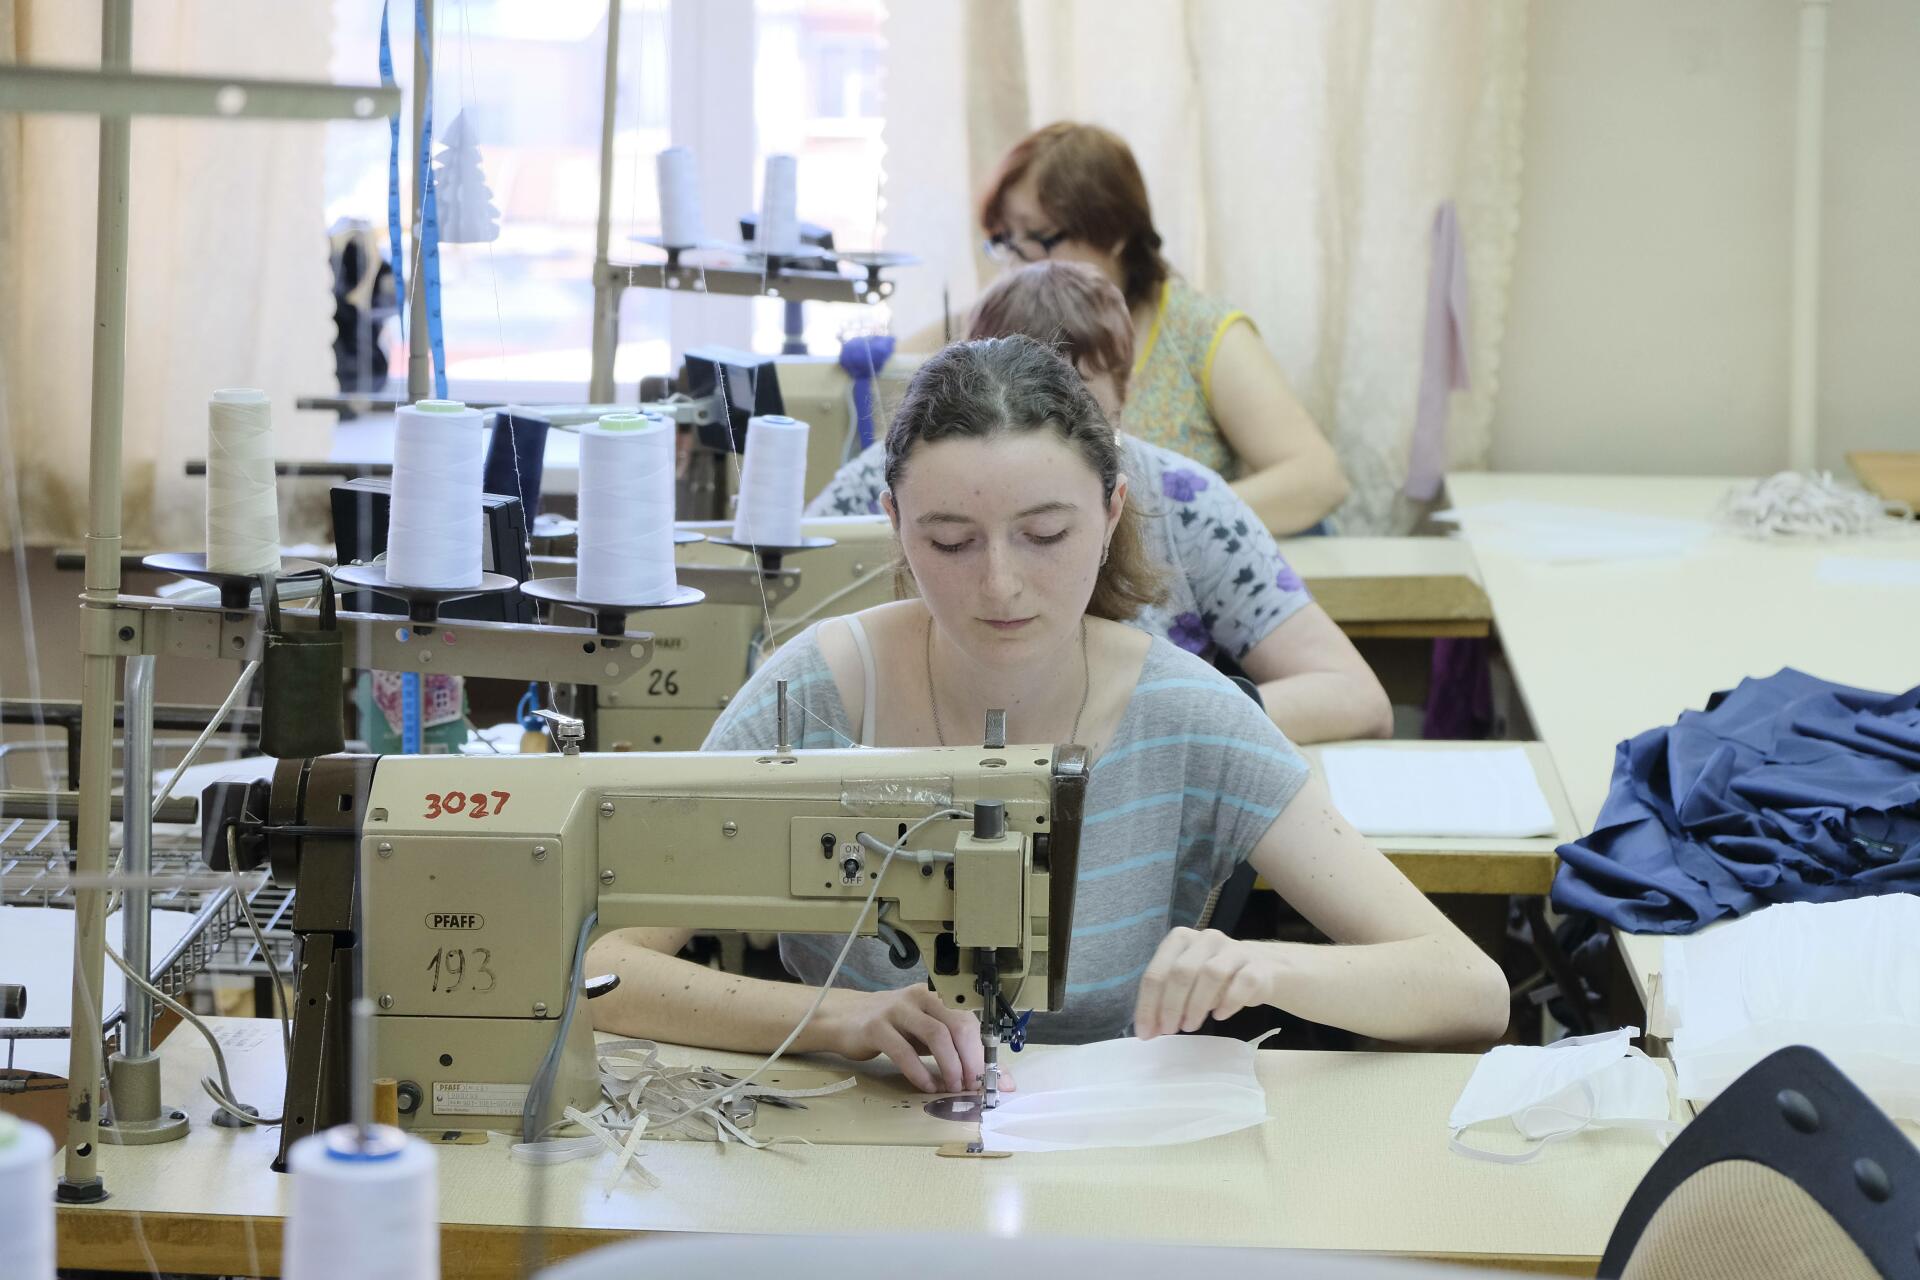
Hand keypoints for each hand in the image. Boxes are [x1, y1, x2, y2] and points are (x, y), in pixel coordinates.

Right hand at [821, 986, 991, 1093]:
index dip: (983, 1053)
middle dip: (970, 1060)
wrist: (843, 1018)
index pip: (969, 1021)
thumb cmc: (890, 1027)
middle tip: (972, 1086)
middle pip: (958, 1025)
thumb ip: (951, 1050)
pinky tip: (926, 1086)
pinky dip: (920, 1072)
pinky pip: (904, 1051)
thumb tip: (988, 1076)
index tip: (992, 1080)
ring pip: (936, 1034)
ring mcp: (897, 1010)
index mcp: (935, 999)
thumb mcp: (923, 1034)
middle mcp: (920, 999)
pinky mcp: (876, 1027)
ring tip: (952, 1087)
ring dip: (950, 1065)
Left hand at [1133, 928, 1276, 1038]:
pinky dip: (1228, 1002)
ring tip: (1190, 1026)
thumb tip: (1149, 1030)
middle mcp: (1206, 939)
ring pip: (1210, 974)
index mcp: (1181, 939)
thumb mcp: (1187, 984)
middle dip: (1170, 1006)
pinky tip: (1219, 1015)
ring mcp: (1234, 950)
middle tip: (1169, 1030)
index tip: (1146, 1032)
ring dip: (1196, 1005)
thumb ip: (1166, 1001)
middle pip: (1182, 971)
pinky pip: (1242, 983)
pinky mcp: (1258, 966)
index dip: (1148, 1004)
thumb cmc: (1215, 979)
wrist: (1263, 969)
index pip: (1157, 971)